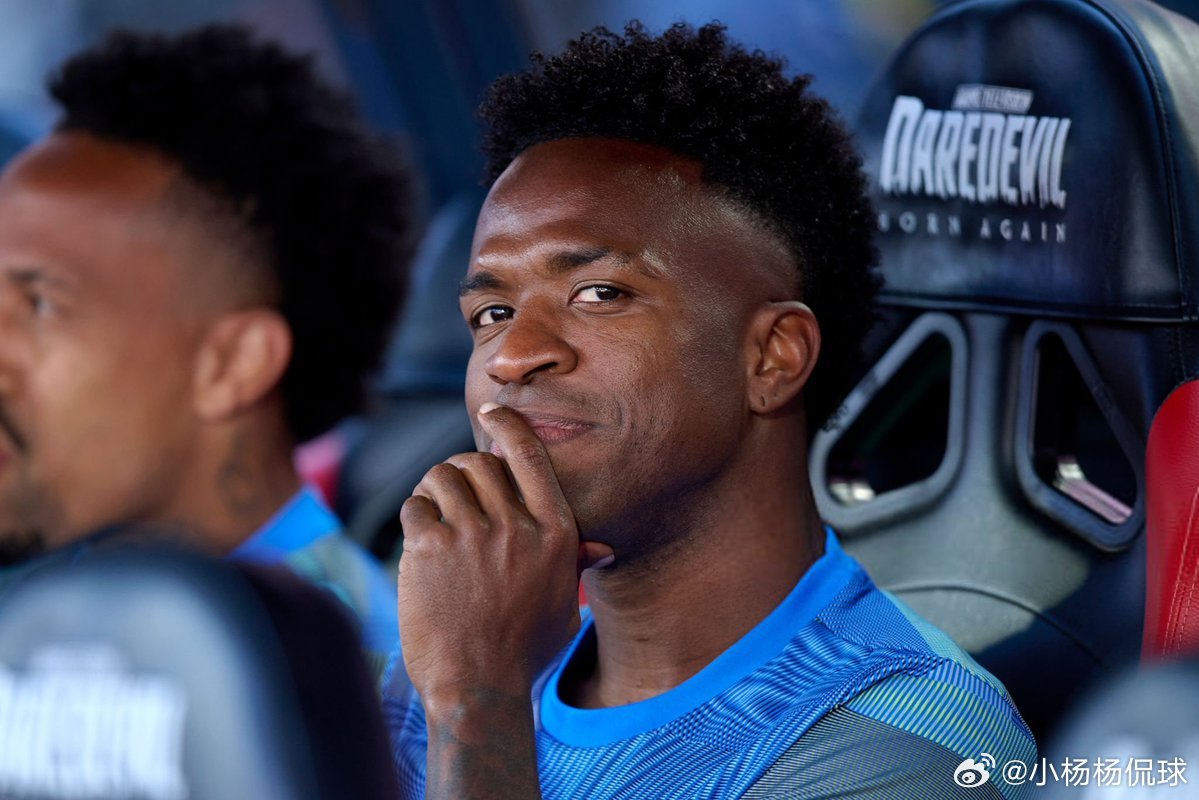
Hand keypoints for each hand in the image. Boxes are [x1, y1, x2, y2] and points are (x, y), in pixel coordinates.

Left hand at [398, 402, 612, 710]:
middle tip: (452, 493)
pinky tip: (418, 544)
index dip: (508, 427)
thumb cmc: (523, 652)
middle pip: (479, 462)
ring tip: (432, 515)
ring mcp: (473, 533)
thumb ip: (574, 566)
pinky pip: (415, 506)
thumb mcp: (564, 606)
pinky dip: (413, 518)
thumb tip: (600, 547)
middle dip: (461, 471)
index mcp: (555, 533)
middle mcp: (517, 525)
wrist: (478, 688)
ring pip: (442, 477)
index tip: (492, 413)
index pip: (530, 456)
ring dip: (433, 490)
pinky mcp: (431, 546)